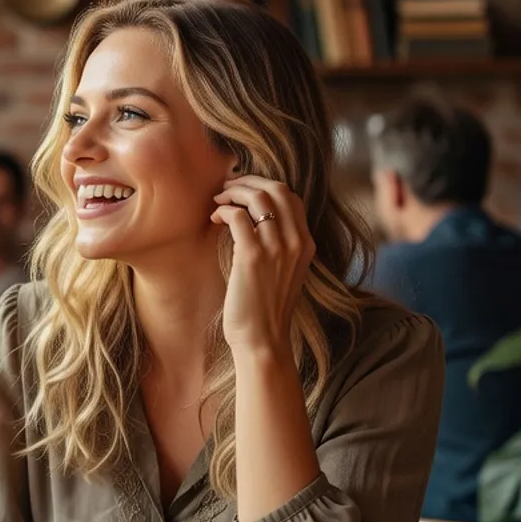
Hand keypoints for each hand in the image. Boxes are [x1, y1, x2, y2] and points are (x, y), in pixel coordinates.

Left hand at [211, 175, 314, 355]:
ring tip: (218, 201)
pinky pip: (237, 216)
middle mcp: (296, 241)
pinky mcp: (253, 256)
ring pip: (257, 197)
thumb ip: (278, 245)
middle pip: (277, 189)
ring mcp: (277, 247)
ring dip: (233, 193)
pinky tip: (214, 219)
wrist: (263, 339)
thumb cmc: (265, 307)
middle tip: (226, 189)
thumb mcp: (283, 271)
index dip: (264, 185)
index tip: (243, 189)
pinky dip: (224, 211)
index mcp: (306, 243)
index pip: (290, 196)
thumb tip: (254, 220)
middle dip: (248, 182)